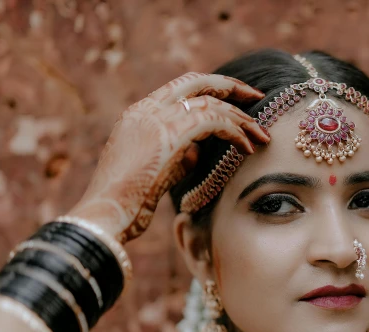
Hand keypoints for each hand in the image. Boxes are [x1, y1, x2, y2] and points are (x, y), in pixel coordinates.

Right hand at [67, 72, 269, 243]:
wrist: (106, 212)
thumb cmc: (128, 201)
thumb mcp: (155, 170)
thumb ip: (177, 154)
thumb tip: (199, 150)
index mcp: (139, 114)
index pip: (181, 88)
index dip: (212, 89)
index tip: (237, 99)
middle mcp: (147, 109)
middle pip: (197, 82)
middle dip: (231, 87)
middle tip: (257, 97)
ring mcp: (156, 119)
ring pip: (211, 103)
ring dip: (241, 119)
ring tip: (261, 136)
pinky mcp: (170, 134)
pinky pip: (213, 121)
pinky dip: (235, 132)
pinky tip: (247, 148)